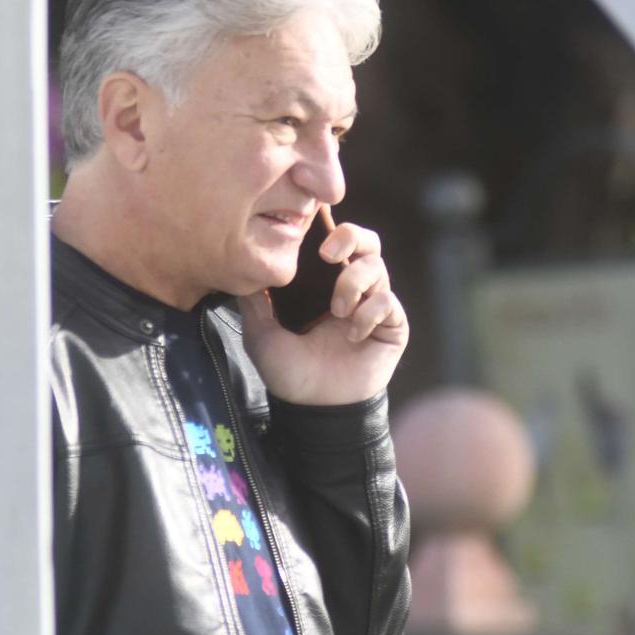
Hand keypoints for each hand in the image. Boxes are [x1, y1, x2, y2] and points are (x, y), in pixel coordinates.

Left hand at [240, 214, 407, 405]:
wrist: (313, 407)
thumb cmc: (288, 371)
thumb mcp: (261, 332)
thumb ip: (254, 301)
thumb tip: (242, 268)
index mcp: (323, 284)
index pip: (336, 241)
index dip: (331, 227)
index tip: (313, 232)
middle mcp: (352, 288)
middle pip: (367, 241)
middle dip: (351, 237)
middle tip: (329, 254)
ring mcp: (374, 305)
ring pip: (378, 267)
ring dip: (354, 283)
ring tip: (337, 311)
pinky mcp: (393, 326)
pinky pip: (388, 302)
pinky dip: (370, 312)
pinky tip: (353, 335)